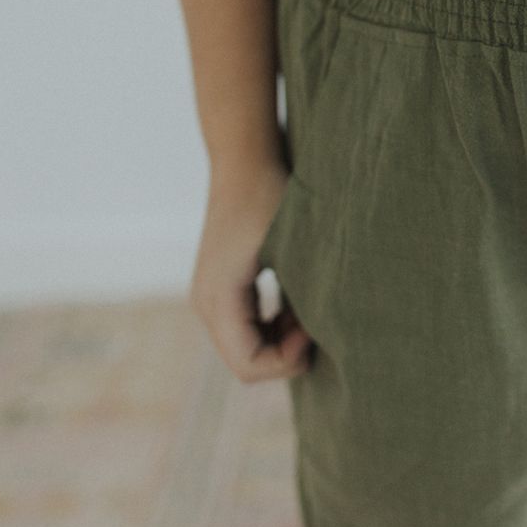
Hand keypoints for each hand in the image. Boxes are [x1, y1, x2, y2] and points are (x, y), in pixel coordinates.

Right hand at [190, 159, 313, 383]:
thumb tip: (321, 340)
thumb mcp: (292, 248)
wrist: (244, 160)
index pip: (248, 366)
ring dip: (281, 340)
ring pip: (246, 347)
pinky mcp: (222, 286)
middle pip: (246, 362)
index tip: (314, 330)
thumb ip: (302, 297)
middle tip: (316, 321)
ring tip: (310, 309)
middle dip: (286, 353)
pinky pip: (246, 327)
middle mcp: (206, 303)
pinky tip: (298, 303)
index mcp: (218, 299)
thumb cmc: (271, 196)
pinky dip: (274, 325)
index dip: (286, 362)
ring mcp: (210, 295)